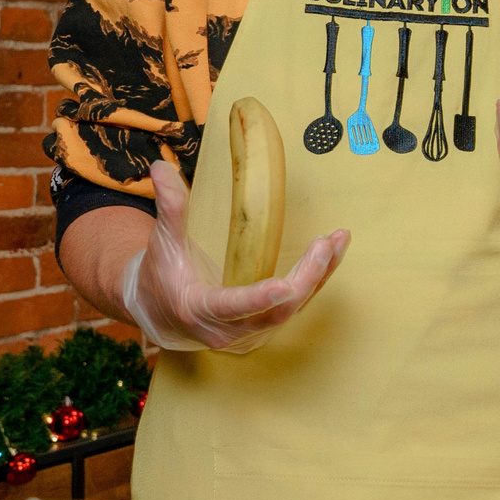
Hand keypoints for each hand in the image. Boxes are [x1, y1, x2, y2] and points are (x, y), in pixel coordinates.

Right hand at [120, 162, 347, 352]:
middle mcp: (228, 329)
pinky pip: (296, 306)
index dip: (258, 298)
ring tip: (339, 240)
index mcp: (198, 309)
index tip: (283, 286)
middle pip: (275, 311)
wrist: (162, 316)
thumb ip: (169, 208)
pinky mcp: (265, 326)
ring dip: (319, 275)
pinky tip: (332, 252)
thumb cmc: (161, 277)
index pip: (231, 307)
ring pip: (292, 309)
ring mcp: (250, 332)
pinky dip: (316, 279)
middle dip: (305, 279)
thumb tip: (160, 167)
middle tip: (324, 245)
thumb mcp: (163, 243)